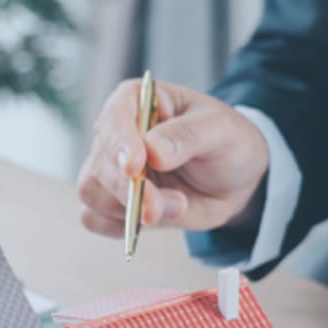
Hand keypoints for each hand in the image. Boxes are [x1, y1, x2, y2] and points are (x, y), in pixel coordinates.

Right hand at [77, 78, 268, 237]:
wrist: (235, 180)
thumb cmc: (226, 142)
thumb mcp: (219, 130)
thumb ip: (186, 136)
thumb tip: (152, 151)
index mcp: (135, 100)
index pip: (115, 118)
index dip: (121, 143)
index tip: (135, 167)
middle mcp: (116, 133)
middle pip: (100, 164)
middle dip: (129, 191)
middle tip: (159, 208)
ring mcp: (111, 168)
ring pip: (92, 193)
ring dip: (128, 211)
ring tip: (174, 208)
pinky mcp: (114, 200)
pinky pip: (95, 218)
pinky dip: (117, 227)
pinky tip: (147, 222)